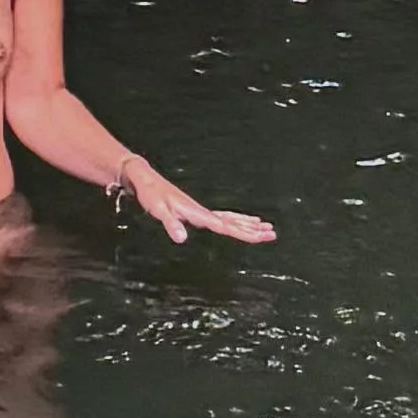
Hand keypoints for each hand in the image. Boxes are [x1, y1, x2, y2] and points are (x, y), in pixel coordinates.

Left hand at [123, 167, 273, 247]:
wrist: (145, 179)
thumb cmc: (151, 195)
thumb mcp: (159, 211)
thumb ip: (171, 224)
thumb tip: (182, 238)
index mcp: (197, 213)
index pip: (226, 226)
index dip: (244, 232)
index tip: (261, 235)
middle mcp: (202, 212)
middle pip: (233, 222)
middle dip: (253, 229)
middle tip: (273, 234)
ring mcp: (200, 211)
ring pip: (230, 219)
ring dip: (247, 224)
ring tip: (265, 227)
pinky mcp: (195, 211)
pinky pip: (222, 217)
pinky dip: (235, 220)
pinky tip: (241, 222)